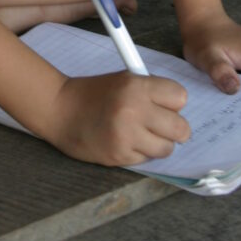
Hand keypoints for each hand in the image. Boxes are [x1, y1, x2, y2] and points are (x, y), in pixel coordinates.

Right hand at [49, 72, 189, 166]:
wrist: (60, 110)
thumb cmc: (94, 94)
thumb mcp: (123, 80)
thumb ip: (151, 93)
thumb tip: (178, 110)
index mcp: (136, 86)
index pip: (180, 97)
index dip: (174, 103)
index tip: (165, 106)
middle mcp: (134, 109)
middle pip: (181, 128)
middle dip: (174, 129)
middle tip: (161, 126)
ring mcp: (127, 135)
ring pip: (167, 148)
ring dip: (158, 144)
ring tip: (141, 135)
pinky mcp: (120, 155)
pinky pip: (146, 159)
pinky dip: (139, 153)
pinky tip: (124, 142)